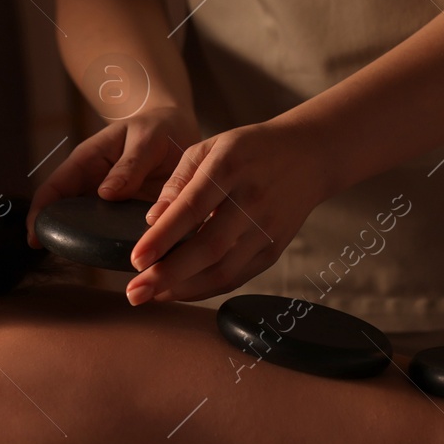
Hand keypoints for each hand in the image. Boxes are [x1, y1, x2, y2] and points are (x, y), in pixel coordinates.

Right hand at [26, 105, 202, 246]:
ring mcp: (108, 205)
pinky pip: (117, 236)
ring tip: (93, 265)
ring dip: (89, 248)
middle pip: (66, 215)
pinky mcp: (127, 218)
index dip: (39, 213)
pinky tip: (125, 262)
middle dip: (60, 237)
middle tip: (65, 258)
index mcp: (87, 162)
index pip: (54, 188)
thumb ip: (130, 165)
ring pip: (90, 230)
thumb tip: (106, 194)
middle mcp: (92, 186)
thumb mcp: (146, 138)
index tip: (35, 238)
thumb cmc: (158, 128)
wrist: (178, 132)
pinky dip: (117, 248)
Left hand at [125, 117, 336, 303]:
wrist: (309, 155)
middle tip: (134, 292)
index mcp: (229, 168)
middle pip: (207, 248)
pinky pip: (237, 277)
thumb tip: (151, 220)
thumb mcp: (209, 147)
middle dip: (167, 275)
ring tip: (151, 296)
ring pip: (223, 271)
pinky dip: (205, 289)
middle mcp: (251, 200)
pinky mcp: (275, 249)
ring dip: (184, 289)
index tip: (135, 260)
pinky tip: (179, 291)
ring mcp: (267, 228)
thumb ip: (177, 181)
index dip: (162, 238)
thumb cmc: (248, 150)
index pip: (191, 208)